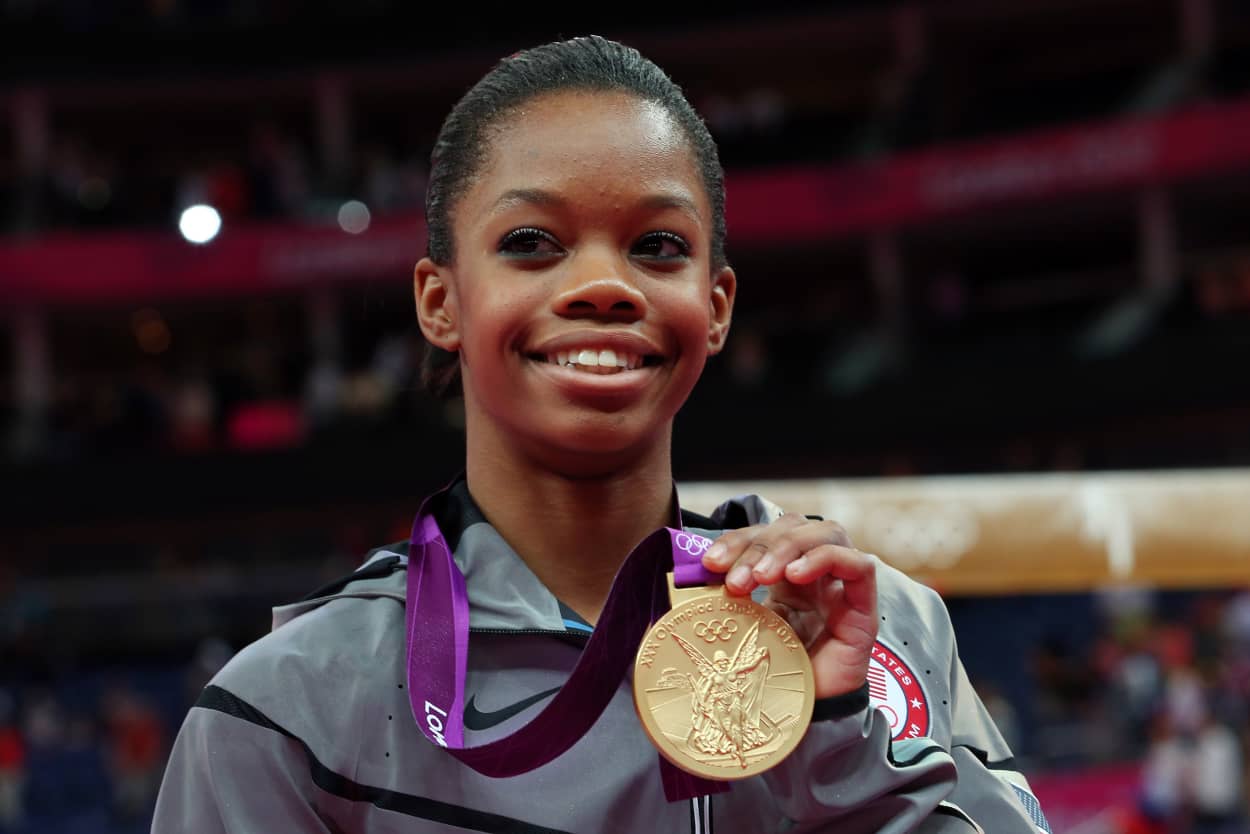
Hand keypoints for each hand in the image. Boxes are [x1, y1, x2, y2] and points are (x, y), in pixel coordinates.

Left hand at [701, 514, 877, 699]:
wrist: (801, 716)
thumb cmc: (774, 672)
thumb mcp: (743, 626)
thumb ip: (726, 598)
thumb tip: (690, 575)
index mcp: (786, 574)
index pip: (765, 534)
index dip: (737, 541)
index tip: (709, 563)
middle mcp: (816, 574)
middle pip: (794, 527)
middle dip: (759, 545)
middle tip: (735, 580)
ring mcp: (842, 587)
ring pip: (826, 534)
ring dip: (787, 547)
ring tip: (762, 577)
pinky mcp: (864, 608)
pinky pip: (859, 565)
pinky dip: (824, 559)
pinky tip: (796, 575)